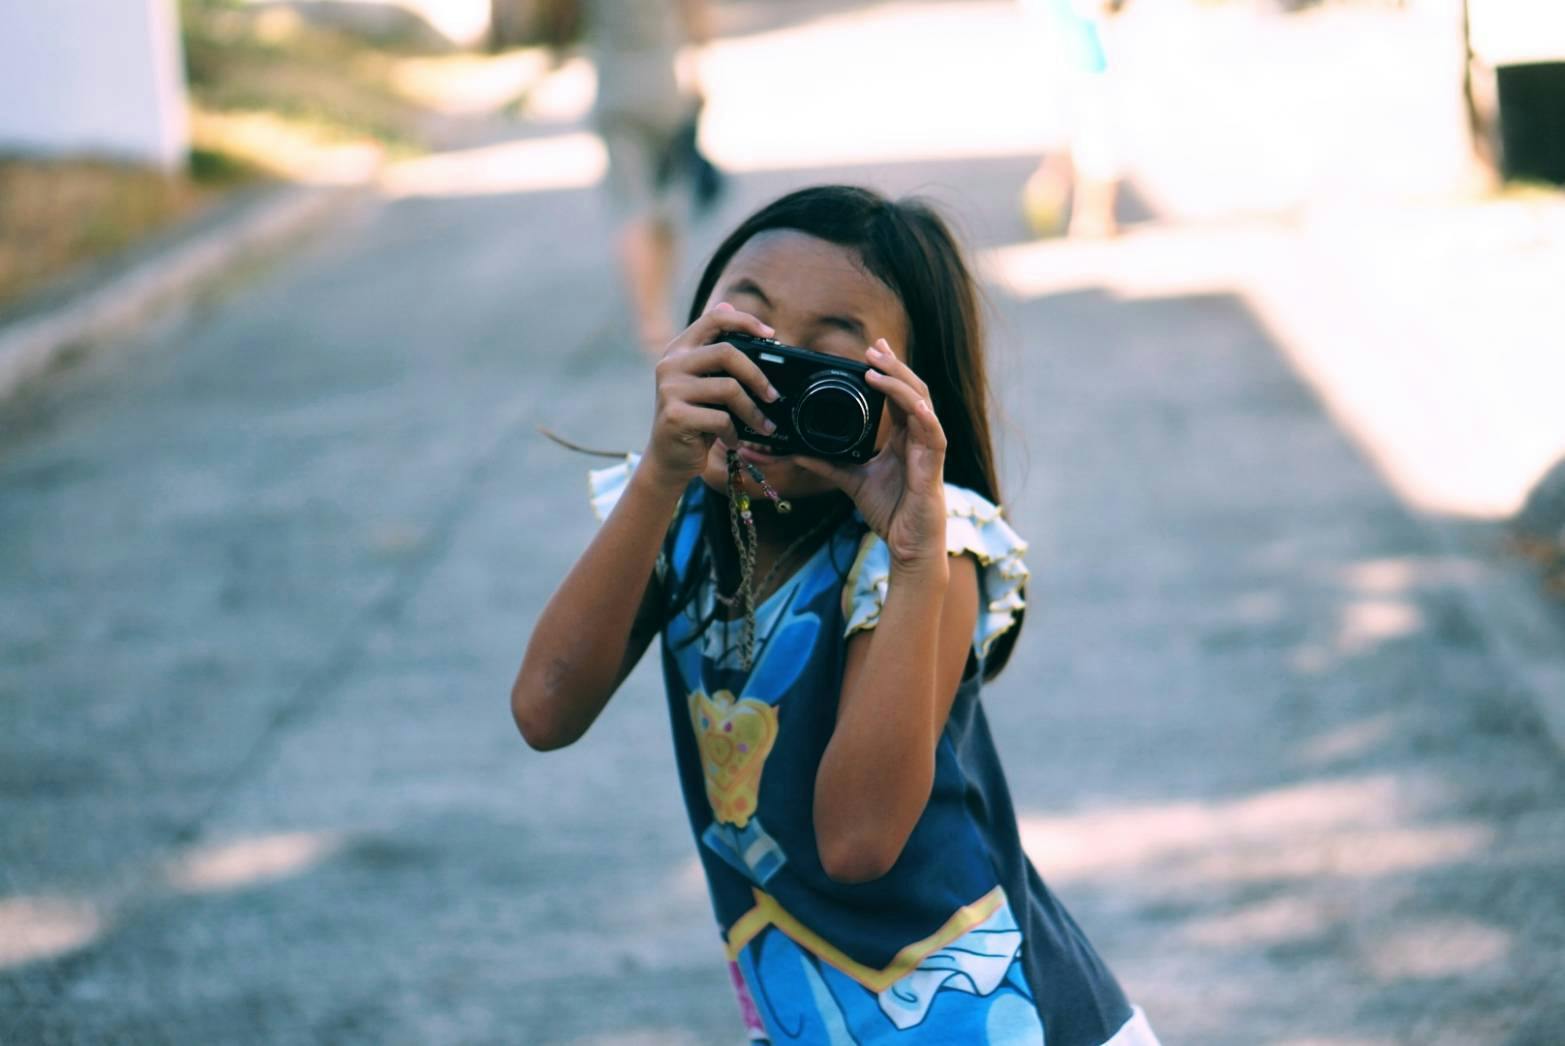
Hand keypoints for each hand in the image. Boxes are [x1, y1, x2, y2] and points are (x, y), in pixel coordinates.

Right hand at [643, 304, 780, 490]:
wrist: (668, 458)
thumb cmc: (694, 418)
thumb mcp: (704, 380)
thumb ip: (715, 349)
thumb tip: (727, 301)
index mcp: (679, 349)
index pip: (714, 318)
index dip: (745, 320)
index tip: (771, 334)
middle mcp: (670, 364)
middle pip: (727, 352)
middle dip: (758, 376)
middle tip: (773, 396)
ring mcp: (670, 389)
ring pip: (728, 389)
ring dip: (753, 412)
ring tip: (762, 426)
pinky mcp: (675, 416)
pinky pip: (721, 418)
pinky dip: (734, 432)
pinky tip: (733, 440)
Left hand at [796, 339, 947, 569]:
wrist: (909, 546)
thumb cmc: (891, 513)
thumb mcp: (852, 481)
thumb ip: (827, 464)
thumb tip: (796, 451)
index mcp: (903, 437)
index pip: (897, 394)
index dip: (886, 371)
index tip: (868, 352)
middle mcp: (918, 437)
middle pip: (911, 390)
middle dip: (893, 366)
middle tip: (873, 348)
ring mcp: (928, 449)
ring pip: (922, 404)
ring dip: (901, 383)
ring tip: (878, 368)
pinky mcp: (933, 467)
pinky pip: (933, 435)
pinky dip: (923, 416)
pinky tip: (912, 404)